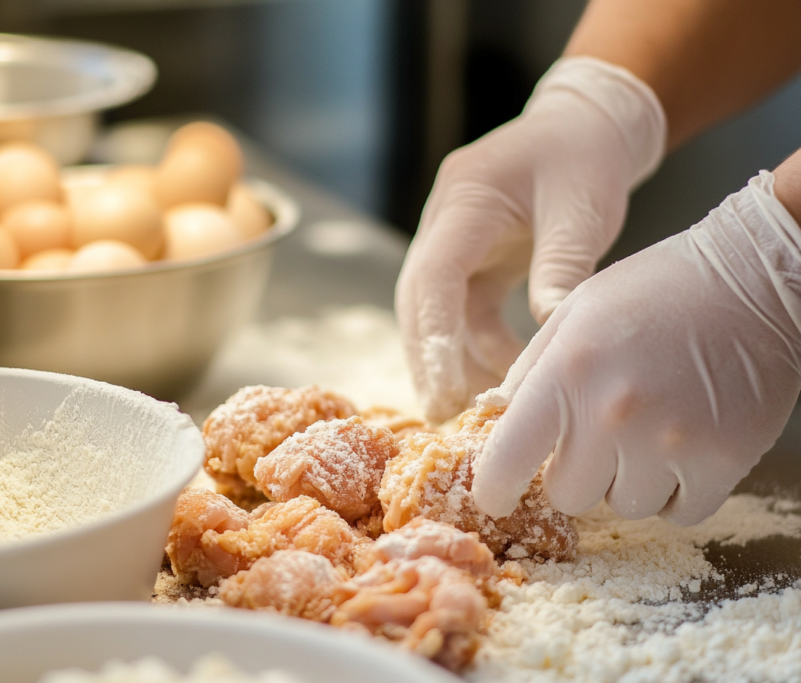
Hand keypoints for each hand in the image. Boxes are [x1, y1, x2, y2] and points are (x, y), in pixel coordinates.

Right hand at [396, 57, 665, 421]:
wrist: (587, 126)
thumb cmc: (585, 157)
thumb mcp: (581, 210)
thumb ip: (562, 269)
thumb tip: (550, 336)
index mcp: (465, 199)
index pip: (434, 274)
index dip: (433, 334)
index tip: (444, 386)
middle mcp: (444, 222)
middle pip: (418, 301)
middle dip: (429, 359)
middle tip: (445, 415)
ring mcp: (452, 242)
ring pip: (434, 312)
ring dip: (452, 358)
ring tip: (480, 405)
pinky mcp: (470, 261)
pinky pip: (461, 312)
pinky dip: (475, 346)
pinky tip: (502, 374)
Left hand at [472, 171, 800, 524]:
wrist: (754, 278)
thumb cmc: (656, 290)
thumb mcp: (573, 313)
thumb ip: (529, 372)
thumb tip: (496, 422)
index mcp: (566, 372)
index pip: (507, 459)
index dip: (493, 487)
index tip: (493, 495)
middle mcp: (612, 413)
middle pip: (567, 496)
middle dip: (574, 473)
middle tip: (597, 436)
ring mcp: (669, 442)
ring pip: (624, 507)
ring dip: (628, 481)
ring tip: (647, 430)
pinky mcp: (723, 461)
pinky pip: (680, 514)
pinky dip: (677, 492)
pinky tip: (682, 448)